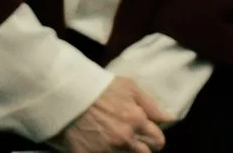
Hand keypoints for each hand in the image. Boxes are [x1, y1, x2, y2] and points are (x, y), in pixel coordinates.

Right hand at [55, 76, 169, 152]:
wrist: (63, 89)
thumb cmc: (96, 85)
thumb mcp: (128, 86)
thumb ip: (151, 104)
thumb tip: (169, 119)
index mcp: (137, 120)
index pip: (158, 141)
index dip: (153, 137)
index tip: (146, 134)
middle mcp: (125, 138)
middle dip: (141, 147)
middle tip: (130, 138)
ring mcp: (107, 150)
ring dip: (124, 150)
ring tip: (114, 140)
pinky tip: (99, 145)